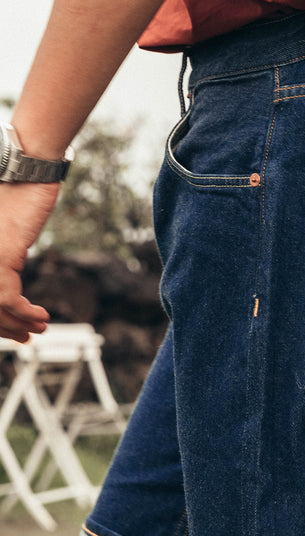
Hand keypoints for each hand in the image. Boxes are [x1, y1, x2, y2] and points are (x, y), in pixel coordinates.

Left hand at [0, 182, 57, 341]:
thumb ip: (2, 257)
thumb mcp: (3, 232)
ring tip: (37, 330)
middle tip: (24, 338)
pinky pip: (7, 297)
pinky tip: (41, 316)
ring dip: (17, 324)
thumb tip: (8, 280)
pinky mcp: (0, 256)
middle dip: (4, 327)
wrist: (24, 169)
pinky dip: (25, 313)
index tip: (12, 330)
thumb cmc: (14, 193)